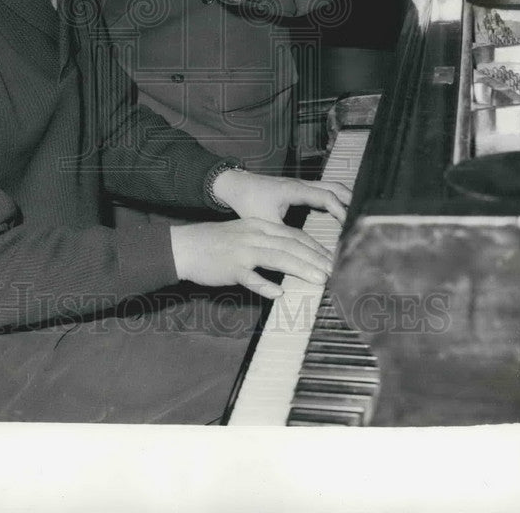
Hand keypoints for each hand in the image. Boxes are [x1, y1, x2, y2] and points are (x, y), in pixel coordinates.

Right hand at [170, 217, 332, 298]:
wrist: (185, 246)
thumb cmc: (215, 242)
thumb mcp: (244, 234)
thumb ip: (267, 242)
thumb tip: (291, 253)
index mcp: (259, 226)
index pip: (294, 235)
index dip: (315, 247)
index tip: (331, 259)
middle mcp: (254, 235)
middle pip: (291, 245)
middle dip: (316, 258)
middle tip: (334, 271)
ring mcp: (243, 251)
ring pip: (278, 258)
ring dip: (301, 268)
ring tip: (319, 279)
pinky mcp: (231, 268)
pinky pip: (250, 278)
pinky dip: (265, 285)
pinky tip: (278, 294)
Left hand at [212, 169, 351, 225]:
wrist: (234, 186)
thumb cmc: (248, 201)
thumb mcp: (266, 222)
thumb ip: (286, 237)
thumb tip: (302, 255)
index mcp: (296, 189)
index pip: (327, 197)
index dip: (340, 211)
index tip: (349, 226)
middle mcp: (301, 184)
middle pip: (335, 186)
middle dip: (350, 201)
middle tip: (363, 218)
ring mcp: (300, 184)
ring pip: (330, 186)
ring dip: (343, 199)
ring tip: (356, 216)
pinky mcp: (298, 188)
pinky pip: (322, 190)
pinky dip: (333, 199)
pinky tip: (336, 212)